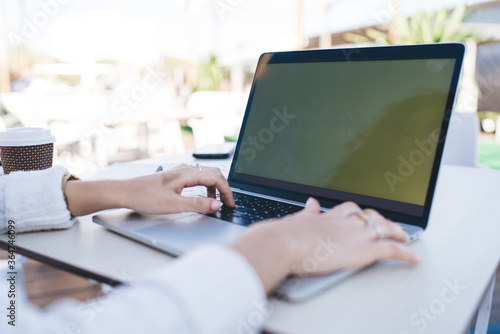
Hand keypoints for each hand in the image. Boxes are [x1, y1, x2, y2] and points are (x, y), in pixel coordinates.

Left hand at [65, 164, 233, 215]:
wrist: (126, 192)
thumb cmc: (145, 197)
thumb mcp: (174, 205)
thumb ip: (198, 205)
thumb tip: (217, 205)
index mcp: (187, 174)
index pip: (216, 179)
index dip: (227, 192)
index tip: (231, 204)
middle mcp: (185, 169)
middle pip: (214, 173)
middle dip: (224, 188)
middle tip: (228, 203)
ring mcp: (180, 172)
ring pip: (206, 175)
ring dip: (216, 187)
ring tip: (217, 202)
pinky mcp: (176, 177)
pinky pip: (198, 177)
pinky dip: (206, 186)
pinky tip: (203, 196)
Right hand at [230, 198, 419, 293]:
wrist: (285, 242)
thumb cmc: (285, 235)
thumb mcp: (295, 220)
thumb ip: (306, 213)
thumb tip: (310, 203)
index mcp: (328, 217)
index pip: (349, 210)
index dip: (358, 213)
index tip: (361, 214)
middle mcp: (345, 223)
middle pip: (370, 216)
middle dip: (381, 220)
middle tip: (388, 225)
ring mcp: (356, 235)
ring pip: (384, 229)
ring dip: (397, 232)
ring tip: (405, 237)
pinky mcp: (364, 250)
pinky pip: (390, 250)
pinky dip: (405, 253)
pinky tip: (413, 257)